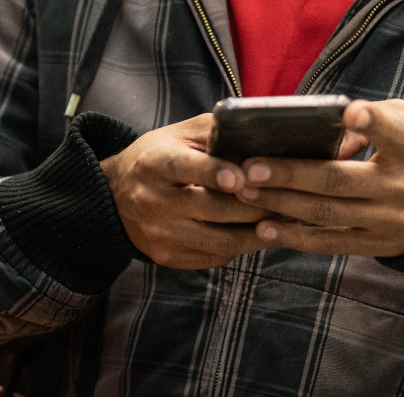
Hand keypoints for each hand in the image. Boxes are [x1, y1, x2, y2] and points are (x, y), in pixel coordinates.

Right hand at [103, 113, 271, 268]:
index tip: (241, 178)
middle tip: (288, 198)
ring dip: (257, 232)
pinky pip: (214, 257)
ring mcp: (158, 234)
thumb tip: (259, 135)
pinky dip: (241, 246)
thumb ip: (215, 132)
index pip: (184, 168)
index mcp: (153, 163)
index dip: (214, 173)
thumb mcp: (178, 135)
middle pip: (211, 209)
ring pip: (219, 241)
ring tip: (283, 220)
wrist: (115, 196)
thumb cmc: (157, 158)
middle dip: (255, 205)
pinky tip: (259, 233)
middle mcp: (151, 201)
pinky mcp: (166, 256)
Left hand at [221, 99, 403, 257]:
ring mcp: (388, 220)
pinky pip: (329, 243)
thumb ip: (374, 116)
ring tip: (245, 192)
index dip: (372, 123)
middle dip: (290, 174)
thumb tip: (325, 120)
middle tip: (250, 167)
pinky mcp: (375, 245)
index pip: (394, 133)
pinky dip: (295, 237)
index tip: (350, 112)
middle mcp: (402, 187)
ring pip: (326, 212)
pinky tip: (265, 228)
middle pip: (338, 179)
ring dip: (281, 203)